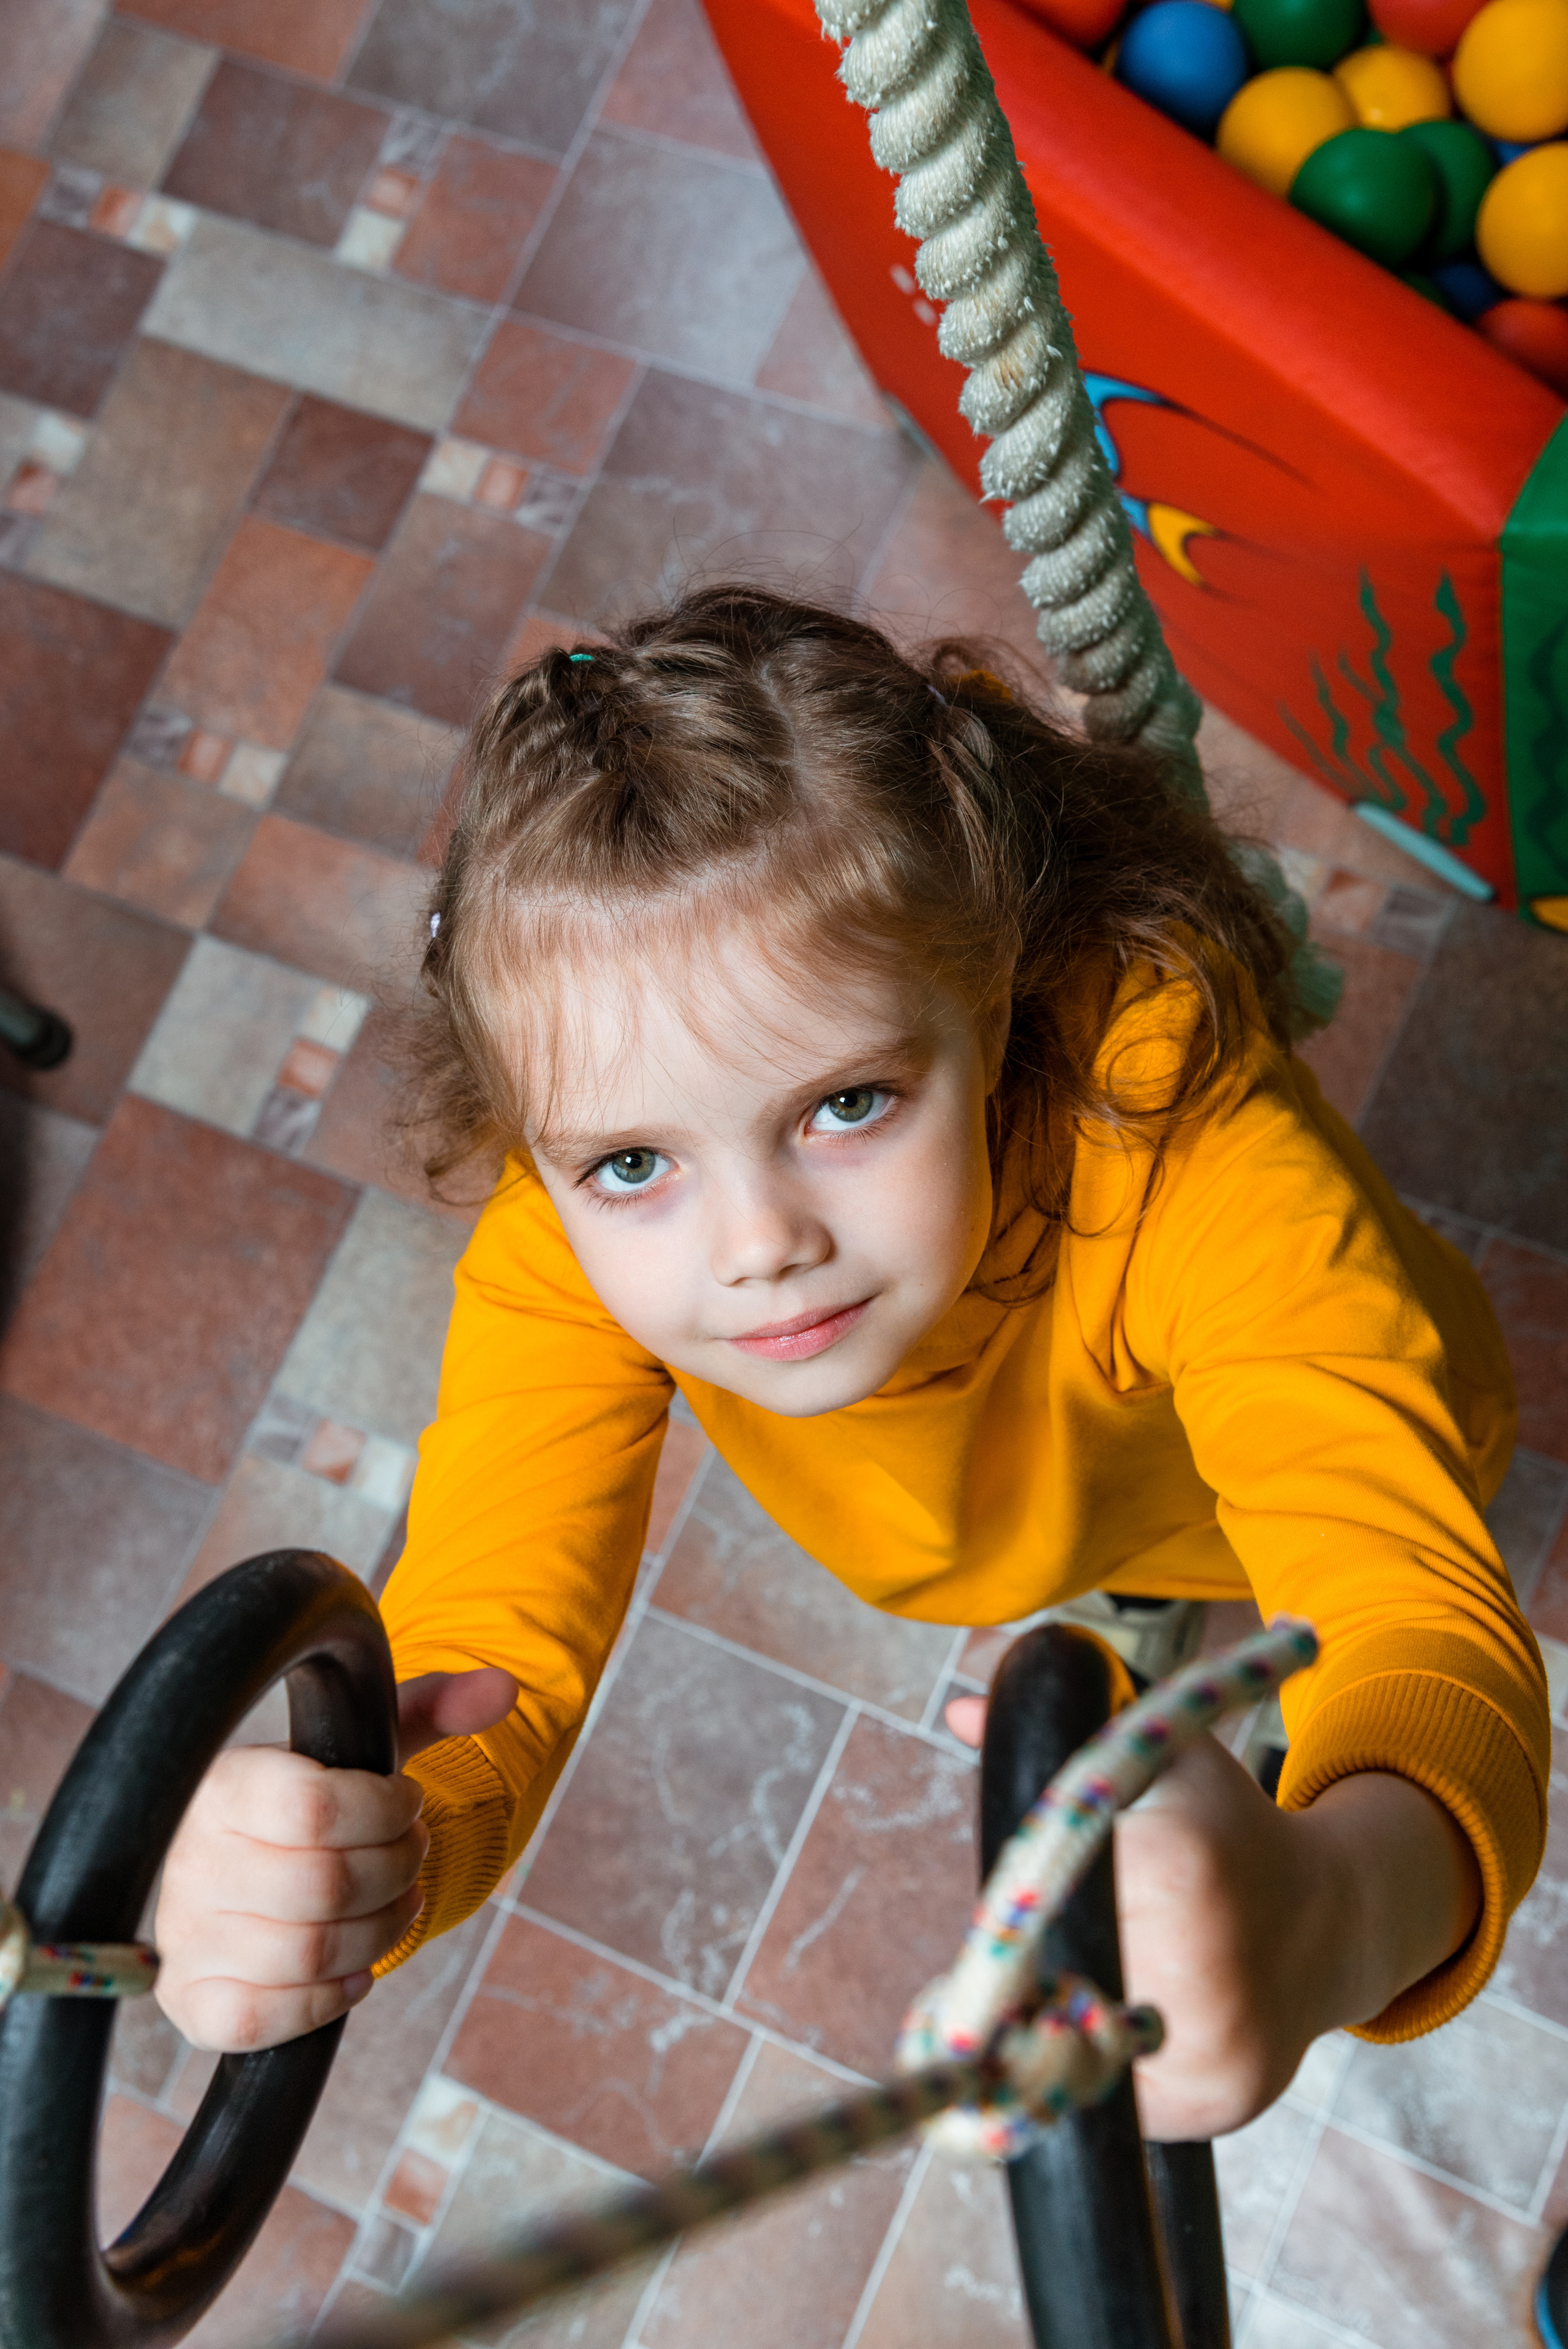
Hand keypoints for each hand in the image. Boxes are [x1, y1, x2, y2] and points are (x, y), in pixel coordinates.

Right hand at [154, 1665, 516, 2052]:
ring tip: (396, 1904)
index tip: (407, 1804)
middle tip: (411, 1858)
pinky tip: (354, 1970)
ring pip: (307, 1953)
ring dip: (380, 1933)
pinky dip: (328, 1998)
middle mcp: (193, 1859)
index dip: (387, 1812)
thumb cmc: (311, 1802)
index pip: (316, 1807)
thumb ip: (431, 1709)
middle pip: (324, 1885)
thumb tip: (503, 1687)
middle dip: (398, 1872)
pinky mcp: (192, 2001)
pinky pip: (263, 2017)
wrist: (245, 1864)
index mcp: (227, 1784)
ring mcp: (186, 1935)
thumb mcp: (364, 1745)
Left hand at [944, 1697, 1479, 2138]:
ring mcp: (1215, 2047)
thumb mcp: (1159, 1756)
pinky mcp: (1218, 2103)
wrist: (1332, 1917)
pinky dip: (1104, 2068)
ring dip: (1067, 2018)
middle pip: (1050, 1973)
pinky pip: (1113, 2097)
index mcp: (1174, 1866)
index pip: (1043, 1893)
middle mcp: (1203, 1966)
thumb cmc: (1223, 1823)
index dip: (1024, 1900)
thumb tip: (958, 1709)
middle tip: (1062, 1937)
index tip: (1028, 1896)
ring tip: (1105, 1974)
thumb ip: (1060, 1732)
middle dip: (1039, 1961)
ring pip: (1073, 2044)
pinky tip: (1141, 2018)